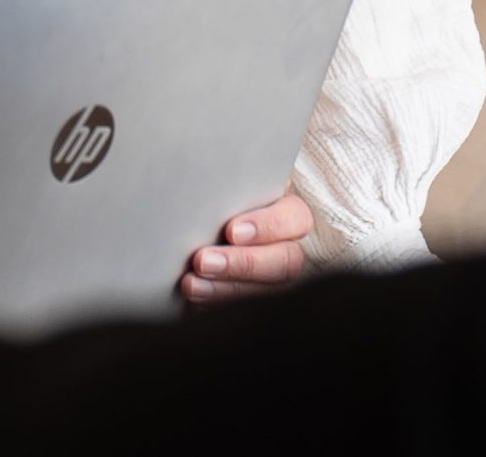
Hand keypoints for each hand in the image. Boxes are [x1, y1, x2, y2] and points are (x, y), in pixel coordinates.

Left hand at [181, 188, 310, 302]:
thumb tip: (197, 172)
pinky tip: (193, 302)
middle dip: (242, 264)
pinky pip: (245, 313)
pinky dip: (216, 308)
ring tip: (191, 285)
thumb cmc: (218, 199)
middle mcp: (285, 248)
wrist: (201, 226)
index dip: (267, 227)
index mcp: (287, 214)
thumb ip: (223, 186)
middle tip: (202, 261)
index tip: (231, 231)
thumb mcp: (226, 187)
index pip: (294, 219)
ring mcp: (272, 280)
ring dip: (225, 291)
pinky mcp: (252, 302)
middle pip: (283, 262)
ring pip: (266, 293)